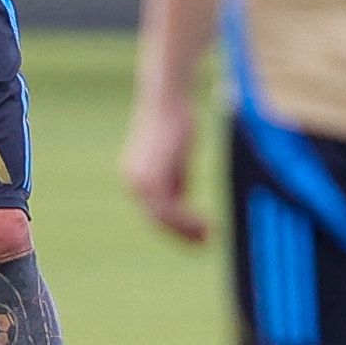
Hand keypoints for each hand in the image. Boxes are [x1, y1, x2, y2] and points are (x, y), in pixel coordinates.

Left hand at [121, 100, 208, 242]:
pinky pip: (171, 209)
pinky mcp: (152, 179)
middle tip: (205, 243)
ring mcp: (141, 182)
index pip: (156, 212)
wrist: (168, 101)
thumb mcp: (177, 156)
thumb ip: (176, 179)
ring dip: (187, 230)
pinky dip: (189, 220)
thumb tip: (182, 200)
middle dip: (182, 234)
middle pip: (158, 220)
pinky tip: (207, 223)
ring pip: (164, 219)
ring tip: (211, 235)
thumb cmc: (177, 121)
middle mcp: (134, 183)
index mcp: (138, 178)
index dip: (177, 227)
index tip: (199, 235)